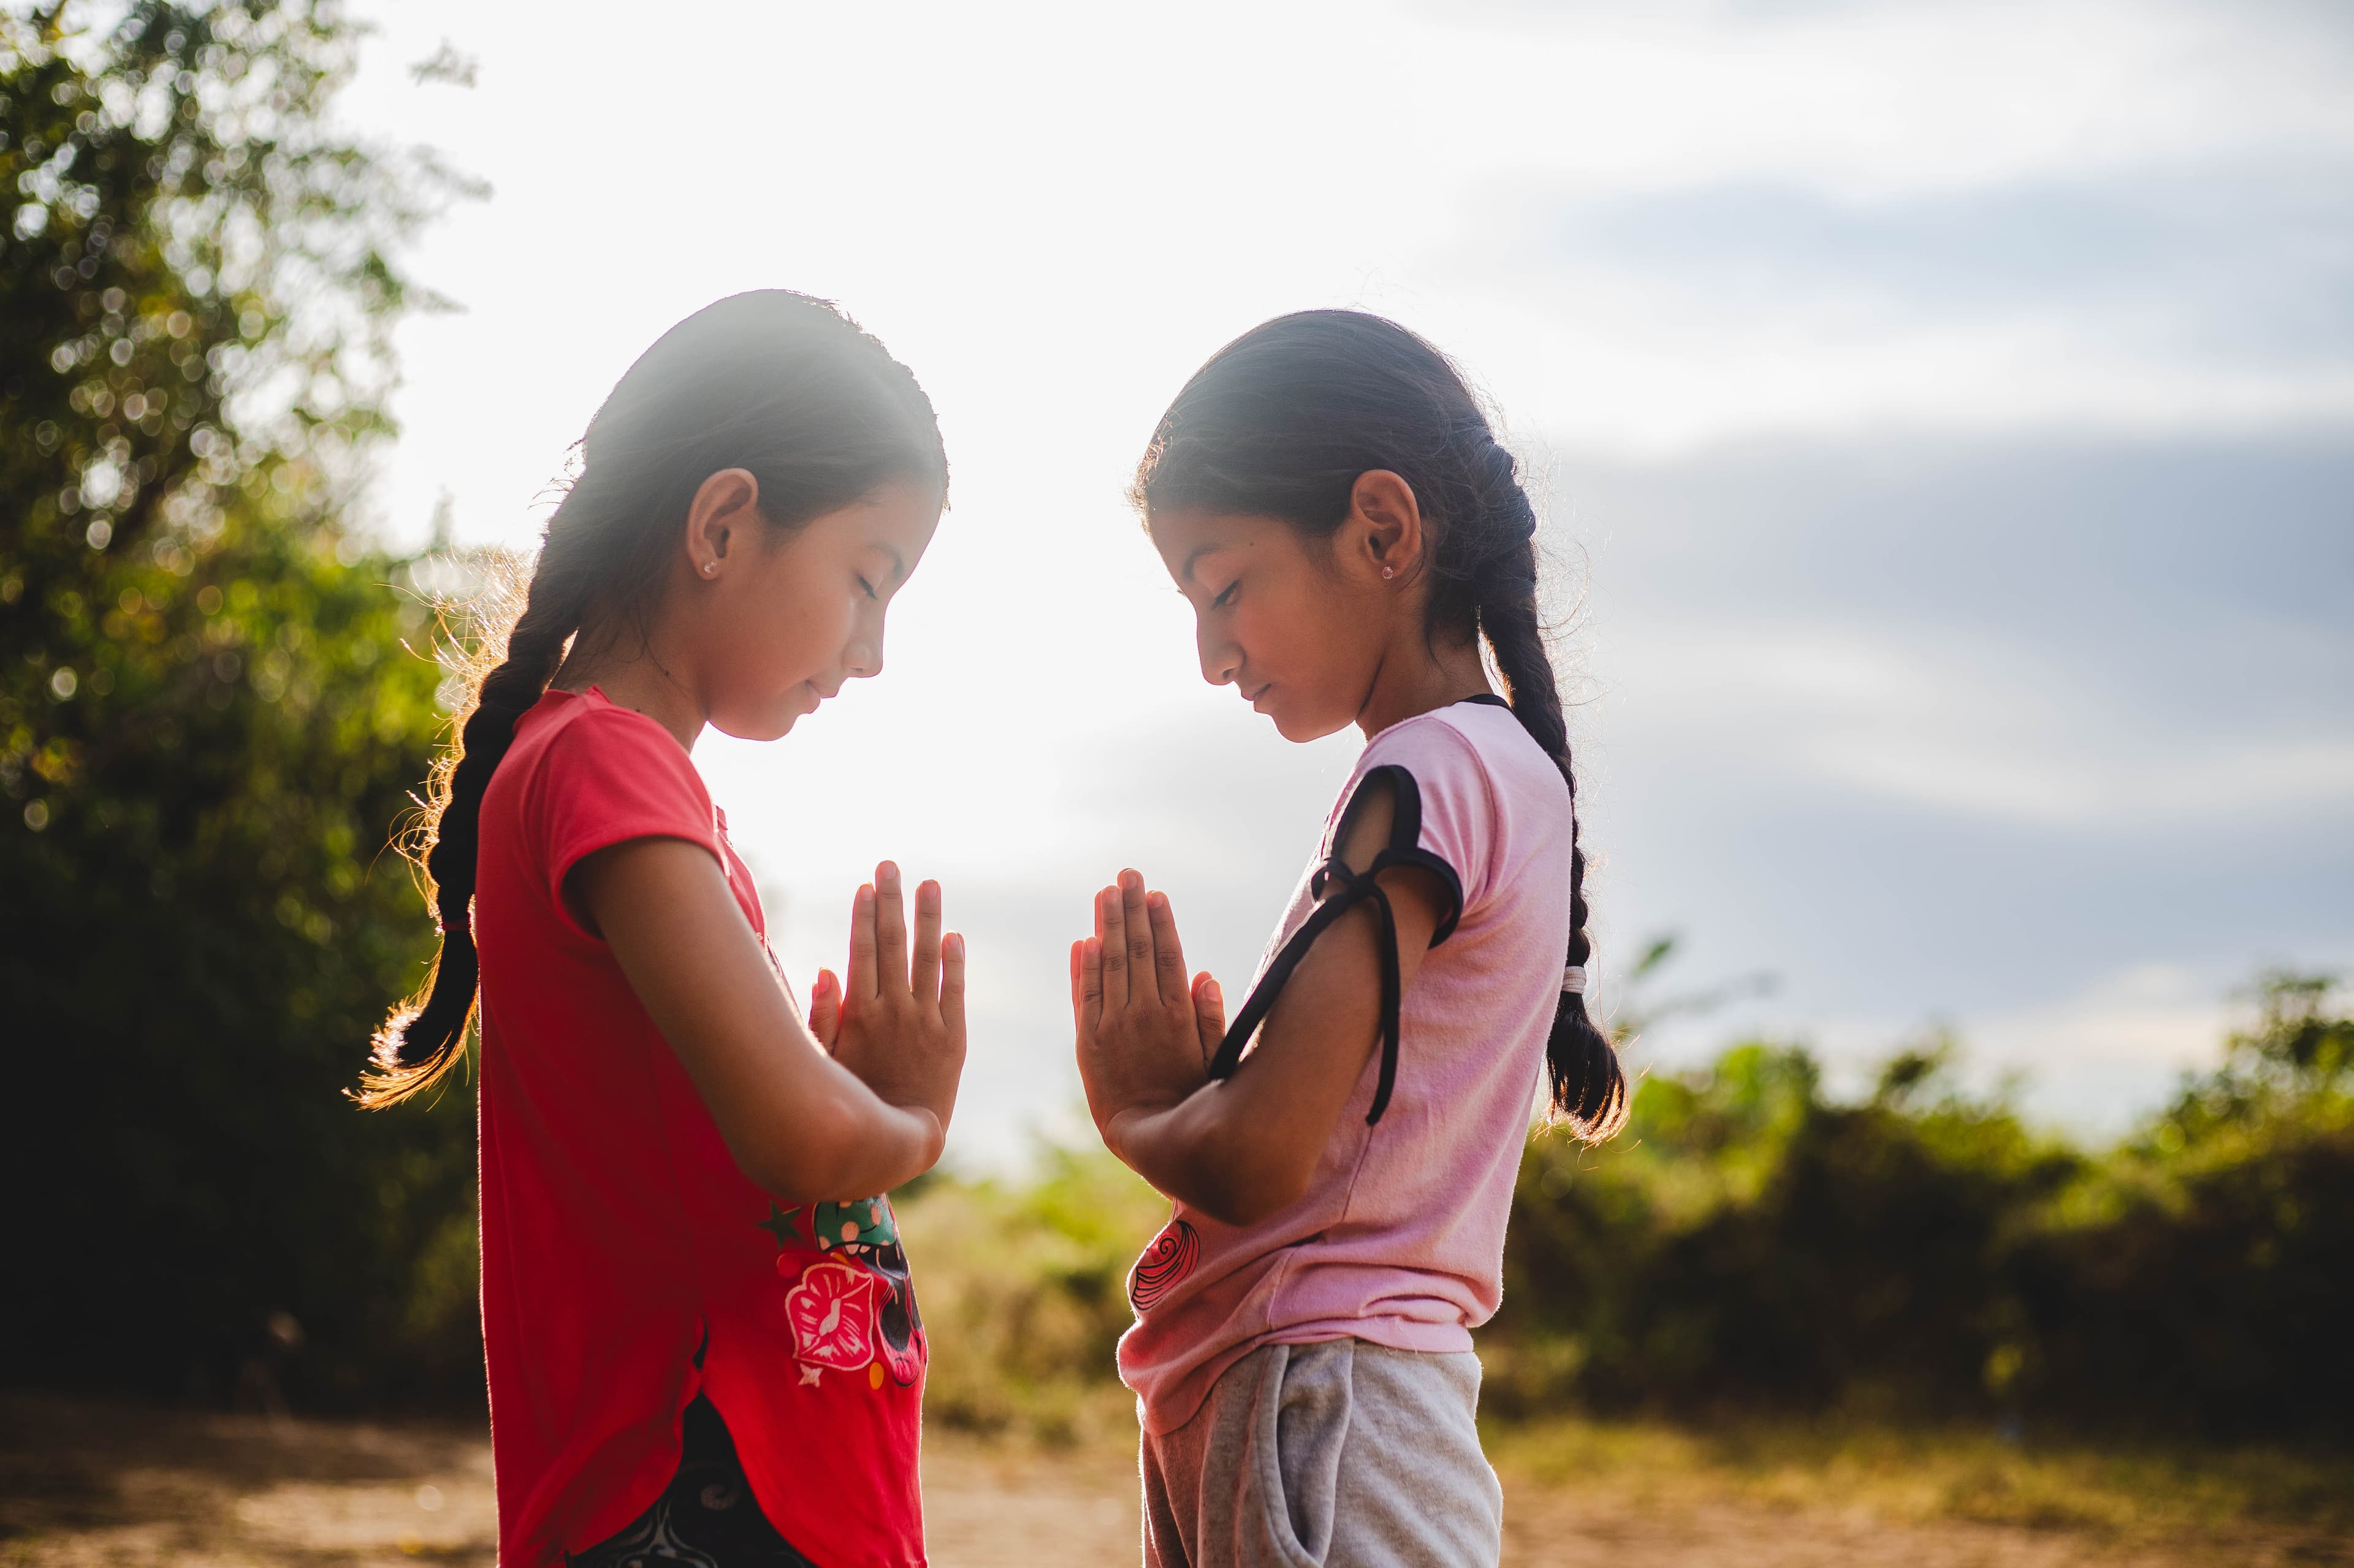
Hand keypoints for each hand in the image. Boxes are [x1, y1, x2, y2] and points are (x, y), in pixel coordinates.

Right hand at [824, 862, 966, 1149]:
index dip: (864, 916)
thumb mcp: (826, 1060)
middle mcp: (893, 1009)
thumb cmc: (855, 1099)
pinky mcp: (954, 1037)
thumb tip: (825, 969)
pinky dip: (955, 962)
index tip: (866, 886)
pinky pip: (955, 991)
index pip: (862, 950)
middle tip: (892, 866)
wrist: (901, 1137)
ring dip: (928, 918)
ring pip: (927, 958)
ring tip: (930, 885)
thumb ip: (823, 1015)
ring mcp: (926, 1021)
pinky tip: (956, 936)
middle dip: (891, 901)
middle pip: (892, 943)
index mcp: (860, 1012)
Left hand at [1072, 868, 1221, 1157]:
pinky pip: (1084, 995)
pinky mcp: (1088, 1042)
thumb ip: (1210, 1017)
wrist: (1147, 1137)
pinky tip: (1082, 942)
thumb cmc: (1192, 1100)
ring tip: (1104, 893)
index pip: (1165, 954)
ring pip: (1107, 964)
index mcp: (1176, 1013)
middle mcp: (1142, 1012)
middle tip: (1125, 874)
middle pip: (1133, 949)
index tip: (1154, 893)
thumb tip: (1204, 975)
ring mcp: (1112, 1025)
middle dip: (1129, 908)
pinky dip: (1082, 967)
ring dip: (1104, 925)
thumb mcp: (1215, 1059)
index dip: (1158, 921)